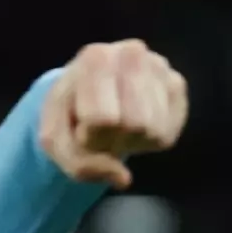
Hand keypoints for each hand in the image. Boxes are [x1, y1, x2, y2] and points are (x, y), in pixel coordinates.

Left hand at [39, 39, 187, 189]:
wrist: (83, 93)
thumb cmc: (67, 114)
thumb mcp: (55, 140)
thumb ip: (79, 164)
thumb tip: (124, 179)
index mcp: (94, 58)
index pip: (103, 119)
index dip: (89, 136)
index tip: (81, 126)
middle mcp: (133, 53)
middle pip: (134, 125)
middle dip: (113, 139)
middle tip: (100, 130)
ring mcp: (159, 66)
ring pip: (154, 130)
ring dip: (131, 141)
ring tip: (115, 125)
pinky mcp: (176, 84)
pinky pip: (168, 133)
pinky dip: (148, 139)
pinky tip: (134, 122)